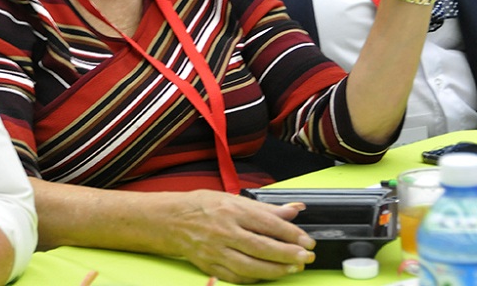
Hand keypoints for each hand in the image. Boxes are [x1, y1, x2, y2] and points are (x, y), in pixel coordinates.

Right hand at [164, 190, 314, 283]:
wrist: (170, 220)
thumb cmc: (202, 206)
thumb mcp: (233, 198)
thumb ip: (265, 208)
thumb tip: (293, 209)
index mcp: (231, 210)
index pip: (268, 224)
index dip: (291, 234)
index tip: (306, 241)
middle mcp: (224, 231)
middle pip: (262, 247)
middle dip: (288, 255)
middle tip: (306, 258)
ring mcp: (216, 251)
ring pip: (251, 266)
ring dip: (276, 270)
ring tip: (292, 269)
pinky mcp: (210, 266)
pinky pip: (237, 277)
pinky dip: (255, 278)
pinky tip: (268, 274)